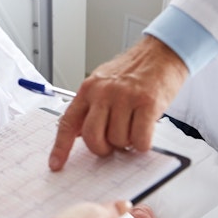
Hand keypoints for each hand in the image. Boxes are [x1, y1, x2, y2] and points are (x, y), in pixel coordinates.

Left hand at [49, 35, 187, 170]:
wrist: (162, 52)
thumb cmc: (134, 70)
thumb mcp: (104, 83)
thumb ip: (91, 106)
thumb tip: (79, 133)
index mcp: (89, 88)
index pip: (68, 122)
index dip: (60, 147)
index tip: (56, 164)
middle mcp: (103, 92)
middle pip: (93, 137)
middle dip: (103, 148)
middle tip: (113, 143)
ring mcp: (125, 97)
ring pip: (118, 140)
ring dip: (127, 142)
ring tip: (134, 126)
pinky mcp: (147, 103)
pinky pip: (139, 139)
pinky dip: (142, 144)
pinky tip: (145, 131)